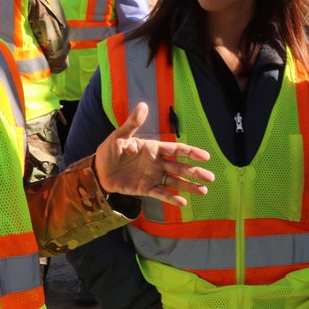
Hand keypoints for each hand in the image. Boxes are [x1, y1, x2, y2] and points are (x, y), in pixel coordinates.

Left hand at [94, 102, 213, 206]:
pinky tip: (182, 202)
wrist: (98, 170)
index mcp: (153, 148)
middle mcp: (156, 163)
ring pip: (174, 182)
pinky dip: (170, 198)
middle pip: (180, 168)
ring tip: (203, 191)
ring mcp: (151, 177)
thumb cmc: (109, 151)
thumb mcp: (119, 136)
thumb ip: (132, 123)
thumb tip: (143, 105)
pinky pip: (160, 193)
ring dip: (188, 186)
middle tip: (211, 178)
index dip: (191, 152)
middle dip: (195, 172)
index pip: (176, 150)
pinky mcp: (144, 189)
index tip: (206, 156)